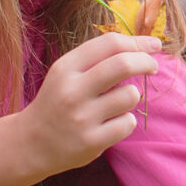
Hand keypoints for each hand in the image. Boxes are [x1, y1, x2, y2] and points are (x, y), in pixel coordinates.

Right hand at [19, 33, 160, 175]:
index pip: (109, 44)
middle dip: (146, 62)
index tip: (154, 45)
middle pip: (123, 65)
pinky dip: (125, 121)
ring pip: (130, 95)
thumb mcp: (66, 73)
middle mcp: (72, 91)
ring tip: (115, 104)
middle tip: (153, 66)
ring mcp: (81, 118)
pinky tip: (109, 124)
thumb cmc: (59, 101)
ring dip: (131, 97)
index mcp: (66, 68)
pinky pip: (128, 123)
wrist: (32, 144)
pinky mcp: (91, 142)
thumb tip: (142, 45)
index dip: (138, 42)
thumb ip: (97, 59)